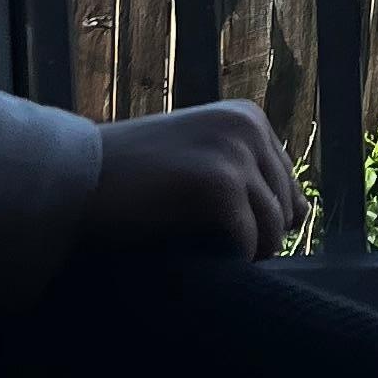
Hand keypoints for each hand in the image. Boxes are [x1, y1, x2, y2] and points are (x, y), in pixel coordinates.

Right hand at [86, 102, 304, 258]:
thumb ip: (246, 176)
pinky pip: (247, 243)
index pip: (289, 189)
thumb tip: (304, 214)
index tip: (212, 229)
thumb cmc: (130, 180)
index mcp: (247, 118)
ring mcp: (235, 153)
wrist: (72, 181)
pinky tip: (190, 252)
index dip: (257, 221)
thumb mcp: (197, 161)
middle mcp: (248, 127)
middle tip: (204, 244)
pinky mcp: (220, 184)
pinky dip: (223, 260)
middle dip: (255, 238)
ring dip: (240, 253)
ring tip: (196, 249)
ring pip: (272, 231)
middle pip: (287, 211)